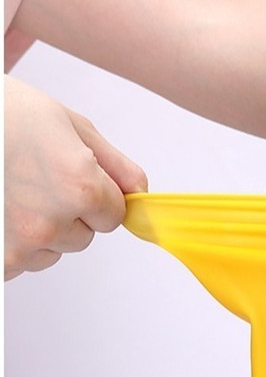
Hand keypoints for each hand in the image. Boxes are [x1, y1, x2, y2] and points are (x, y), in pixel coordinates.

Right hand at [4, 75, 147, 279]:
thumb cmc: (5, 114)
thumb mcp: (69, 124)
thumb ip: (116, 165)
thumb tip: (142, 194)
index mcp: (79, 187)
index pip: (115, 215)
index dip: (98, 194)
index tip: (71, 173)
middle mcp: (51, 223)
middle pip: (85, 236)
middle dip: (69, 212)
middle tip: (33, 177)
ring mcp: (18, 246)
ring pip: (53, 249)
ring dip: (41, 228)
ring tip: (10, 190)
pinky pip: (22, 261)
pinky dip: (13, 242)